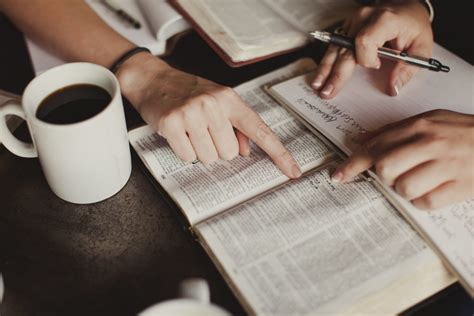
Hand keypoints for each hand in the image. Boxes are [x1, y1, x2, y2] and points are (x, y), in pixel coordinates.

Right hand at [116, 52, 301, 177]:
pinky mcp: (172, 123)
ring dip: (200, 151)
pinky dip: (184, 151)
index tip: (294, 172)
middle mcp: (213, 104)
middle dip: (218, 149)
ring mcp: (192, 113)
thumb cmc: (190, 93)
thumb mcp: (218, 103)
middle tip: (205, 132)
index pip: (260, 130)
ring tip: (191, 131)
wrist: (154, 80)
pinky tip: (179, 134)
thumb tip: (246, 152)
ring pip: (209, 158)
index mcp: (230, 99)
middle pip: (230, 153)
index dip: (279, 153)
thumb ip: (236, 127)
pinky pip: (188, 156)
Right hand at [312, 1, 432, 97]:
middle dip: (335, 73)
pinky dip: (327, 63)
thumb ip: (407, 69)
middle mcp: (364, 18)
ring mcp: (352, 22)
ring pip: (335, 49)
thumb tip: (392, 89)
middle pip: (345, 49)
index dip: (367, 59)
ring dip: (325, 69)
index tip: (377, 65)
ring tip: (317, 86)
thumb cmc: (414, 28)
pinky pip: (334, 47)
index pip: (365, 41)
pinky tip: (320, 77)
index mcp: (384, 20)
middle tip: (327, 92)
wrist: (406, 10)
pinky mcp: (346, 28)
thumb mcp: (421, 48)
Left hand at [332, 110, 473, 209]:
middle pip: (385, 169)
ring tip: (422, 180)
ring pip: (403, 188)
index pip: (375, 147)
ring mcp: (445, 165)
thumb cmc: (463, 132)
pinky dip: (425, 200)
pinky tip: (435, 189)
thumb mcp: (430, 120)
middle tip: (396, 174)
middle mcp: (430, 143)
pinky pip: (426, 203)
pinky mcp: (459, 186)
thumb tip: (362, 140)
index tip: (338, 176)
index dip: (352, 164)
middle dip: (384, 176)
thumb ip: (394, 130)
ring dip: (406, 189)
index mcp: (419, 126)